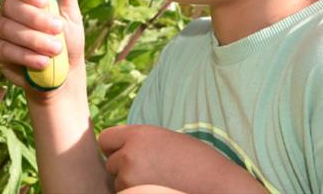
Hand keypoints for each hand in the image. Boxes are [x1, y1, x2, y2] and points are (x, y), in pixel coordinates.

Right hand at [0, 0, 85, 99]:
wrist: (65, 73)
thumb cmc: (68, 37)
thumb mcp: (71, 12)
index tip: (42, 0)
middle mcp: (8, 8)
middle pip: (11, 5)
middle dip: (36, 18)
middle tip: (58, 29)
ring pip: (8, 28)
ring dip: (35, 39)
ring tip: (56, 49)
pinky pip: (5, 49)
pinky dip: (25, 56)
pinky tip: (42, 62)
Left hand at [99, 125, 265, 192]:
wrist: (216, 185)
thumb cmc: (197, 161)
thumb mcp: (167, 139)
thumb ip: (141, 140)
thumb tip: (119, 147)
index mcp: (139, 135)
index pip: (105, 139)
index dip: (114, 147)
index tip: (125, 153)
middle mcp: (130, 155)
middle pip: (111, 163)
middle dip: (124, 168)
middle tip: (150, 170)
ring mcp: (130, 179)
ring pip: (119, 183)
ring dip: (132, 183)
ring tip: (160, 181)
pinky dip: (138, 193)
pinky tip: (158, 188)